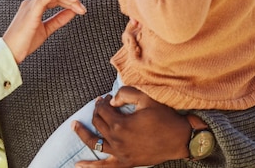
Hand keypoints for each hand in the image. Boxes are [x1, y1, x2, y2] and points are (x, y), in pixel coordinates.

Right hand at [3, 0, 85, 63]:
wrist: (10, 52)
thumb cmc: (24, 43)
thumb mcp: (46, 30)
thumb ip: (58, 20)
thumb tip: (72, 12)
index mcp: (34, 6)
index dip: (68, 0)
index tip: (80, 8)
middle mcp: (31, 3)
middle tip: (82, 7)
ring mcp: (30, 6)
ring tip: (78, 4)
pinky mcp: (30, 12)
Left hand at [72, 87, 189, 166]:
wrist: (180, 139)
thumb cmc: (164, 117)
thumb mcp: (146, 98)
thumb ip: (125, 93)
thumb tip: (111, 101)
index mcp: (120, 124)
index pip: (102, 110)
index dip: (103, 101)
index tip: (108, 97)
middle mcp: (117, 140)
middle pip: (98, 123)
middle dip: (98, 111)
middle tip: (102, 104)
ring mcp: (120, 154)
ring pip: (95, 143)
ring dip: (83, 134)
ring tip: (74, 126)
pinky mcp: (126, 163)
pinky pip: (105, 167)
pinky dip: (91, 167)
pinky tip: (77, 165)